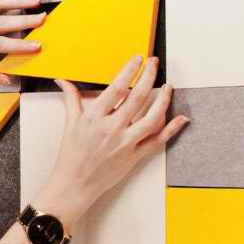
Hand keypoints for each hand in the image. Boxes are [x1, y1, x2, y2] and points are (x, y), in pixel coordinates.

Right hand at [45, 55, 189, 210]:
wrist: (74, 184)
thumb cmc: (71, 156)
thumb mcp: (70, 124)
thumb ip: (71, 99)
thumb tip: (63, 81)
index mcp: (95, 118)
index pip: (116, 88)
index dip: (129, 71)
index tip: (137, 59)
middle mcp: (112, 129)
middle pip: (138, 97)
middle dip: (149, 76)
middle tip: (154, 63)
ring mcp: (125, 143)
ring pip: (152, 117)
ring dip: (164, 99)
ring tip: (168, 86)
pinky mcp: (134, 157)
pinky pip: (157, 141)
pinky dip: (172, 129)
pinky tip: (181, 119)